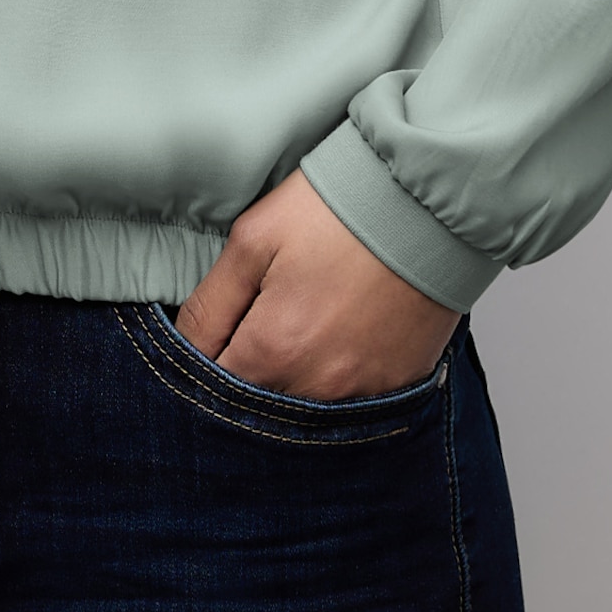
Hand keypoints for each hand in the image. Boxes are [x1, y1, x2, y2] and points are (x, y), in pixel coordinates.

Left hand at [176, 168, 459, 399]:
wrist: (425, 201)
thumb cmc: (337, 209)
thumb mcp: (252, 239)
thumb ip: (210, 304)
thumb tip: (185, 346)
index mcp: (272, 352)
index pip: (211, 389)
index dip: (204, 361)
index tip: (214, 334)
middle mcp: (317, 387)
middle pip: (259, 407)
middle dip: (246, 377)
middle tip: (256, 326)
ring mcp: (363, 393)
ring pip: (304, 410)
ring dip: (291, 382)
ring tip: (300, 329)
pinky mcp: (398, 385)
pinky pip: (352, 403)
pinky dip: (336, 380)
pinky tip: (337, 339)